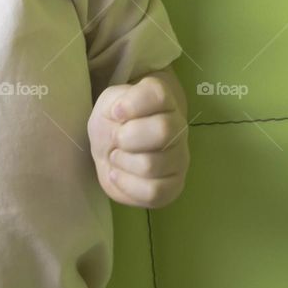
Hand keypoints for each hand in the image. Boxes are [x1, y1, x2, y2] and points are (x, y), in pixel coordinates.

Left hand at [87, 74, 188, 207]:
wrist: (110, 151)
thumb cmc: (112, 123)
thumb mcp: (108, 103)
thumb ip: (115, 101)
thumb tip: (121, 113)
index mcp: (163, 101)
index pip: (159, 96)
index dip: (132, 104)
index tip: (115, 113)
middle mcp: (178, 127)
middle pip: (163, 131)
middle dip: (126, 137)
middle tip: (116, 139)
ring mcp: (180, 159)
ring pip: (152, 165)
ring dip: (123, 161)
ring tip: (116, 156)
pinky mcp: (173, 187)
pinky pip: (152, 192)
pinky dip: (126, 184)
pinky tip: (117, 174)